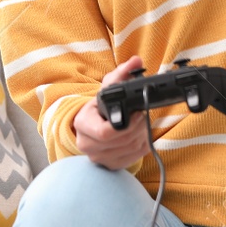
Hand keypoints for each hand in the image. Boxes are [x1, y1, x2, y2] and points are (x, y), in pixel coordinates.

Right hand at [73, 56, 156, 170]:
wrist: (91, 127)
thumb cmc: (99, 107)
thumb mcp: (106, 88)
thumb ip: (121, 74)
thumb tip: (136, 61)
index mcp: (83, 124)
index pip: (105, 133)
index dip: (126, 125)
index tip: (137, 113)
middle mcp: (87, 144)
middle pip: (122, 141)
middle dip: (137, 128)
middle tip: (142, 116)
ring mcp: (99, 158)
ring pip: (130, 150)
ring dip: (141, 136)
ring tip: (141, 124)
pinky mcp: (111, 165)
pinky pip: (133, 158)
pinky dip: (141, 146)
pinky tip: (139, 135)